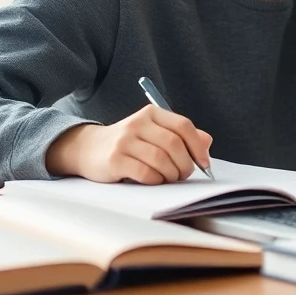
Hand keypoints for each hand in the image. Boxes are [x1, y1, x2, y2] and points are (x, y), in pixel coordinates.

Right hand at [44, 104, 212, 183]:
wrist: (88, 149)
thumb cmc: (128, 144)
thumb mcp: (153, 134)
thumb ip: (180, 136)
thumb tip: (207, 142)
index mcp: (151, 113)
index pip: (183, 126)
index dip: (197, 146)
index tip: (204, 162)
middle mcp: (137, 123)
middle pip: (174, 144)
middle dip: (185, 164)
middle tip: (184, 174)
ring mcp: (125, 141)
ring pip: (161, 160)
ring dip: (171, 174)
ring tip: (169, 178)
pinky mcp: (115, 159)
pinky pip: (146, 173)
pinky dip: (156, 181)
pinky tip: (153, 180)